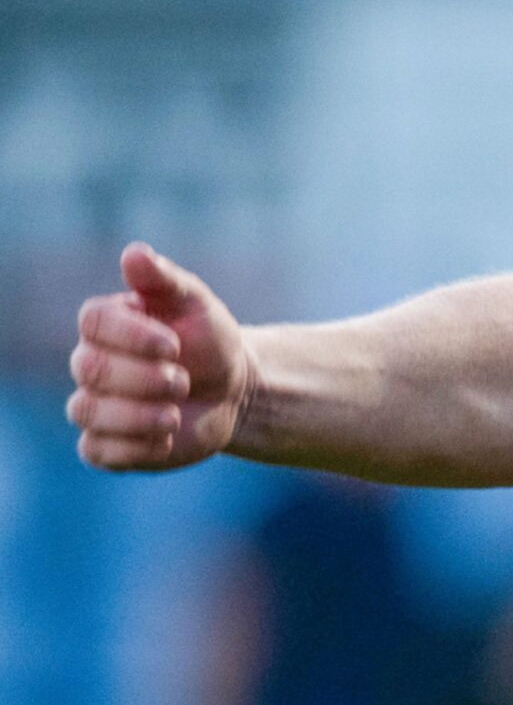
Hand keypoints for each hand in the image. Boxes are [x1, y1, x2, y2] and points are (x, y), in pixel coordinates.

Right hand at [67, 242, 251, 471]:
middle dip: (144, 378)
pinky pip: (97, 451)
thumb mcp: (196, 304)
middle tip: (184, 379)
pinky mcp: (107, 443)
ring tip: (175, 414)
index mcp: (106, 324)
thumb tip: (134, 253)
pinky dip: (132, 449)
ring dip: (136, 415)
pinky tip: (166, 439)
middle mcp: (90, 363)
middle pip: (92, 370)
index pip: (92, 323)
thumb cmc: (209, 340)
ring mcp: (96, 405)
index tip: (174, 344)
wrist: (233, 390)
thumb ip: (163, 280)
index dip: (131, 336)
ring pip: (87, 412)